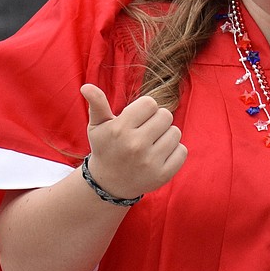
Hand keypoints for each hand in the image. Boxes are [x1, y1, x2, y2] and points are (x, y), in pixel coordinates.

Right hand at [82, 84, 186, 200]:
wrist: (109, 184)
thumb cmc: (105, 148)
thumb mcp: (97, 126)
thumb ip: (97, 104)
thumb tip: (87, 86)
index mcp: (120, 129)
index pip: (150, 103)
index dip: (146, 109)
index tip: (138, 119)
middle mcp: (135, 145)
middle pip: (166, 115)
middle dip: (157, 120)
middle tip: (146, 131)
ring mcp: (150, 162)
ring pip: (175, 132)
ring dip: (166, 135)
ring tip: (152, 143)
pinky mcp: (163, 175)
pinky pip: (182, 151)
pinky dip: (174, 151)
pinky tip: (160, 155)